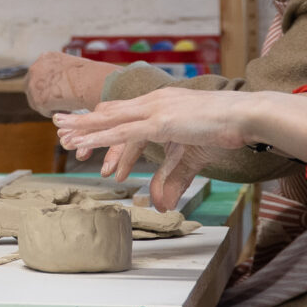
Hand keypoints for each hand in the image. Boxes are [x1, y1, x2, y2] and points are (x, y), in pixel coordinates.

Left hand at [55, 91, 306, 210]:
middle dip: (84, 119)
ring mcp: (155, 109)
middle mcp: (154, 101)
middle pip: (111, 112)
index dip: (103, 119)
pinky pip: (121, 131)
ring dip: (84, 127)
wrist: (246, 115)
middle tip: (60, 124)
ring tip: (62, 135)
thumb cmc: (226, 130)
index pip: (125, 111)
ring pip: (109, 119)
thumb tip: (160, 204)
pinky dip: (98, 137)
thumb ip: (173, 180)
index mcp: (162, 103)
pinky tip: (81, 142)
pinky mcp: (159, 122)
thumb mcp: (192, 157)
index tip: (83, 123)